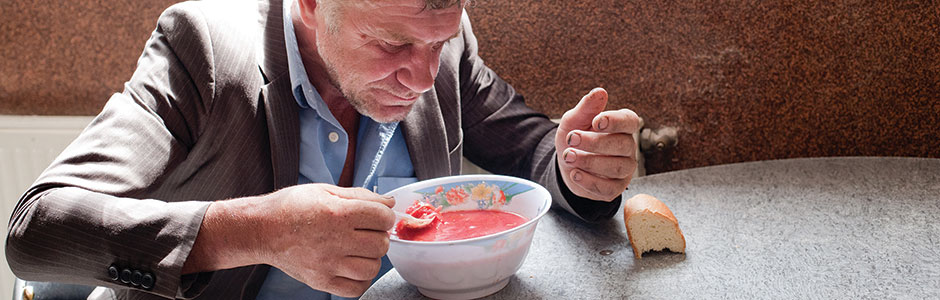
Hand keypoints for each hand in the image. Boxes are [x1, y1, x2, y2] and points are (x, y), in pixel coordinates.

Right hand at [261, 184, 395, 296]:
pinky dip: (360, 278)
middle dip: (378, 235)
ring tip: (357, 249)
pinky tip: (351, 265)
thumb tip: (388, 203)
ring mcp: (327, 264)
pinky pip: (356, 288)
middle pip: (381, 244)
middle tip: (366, 231)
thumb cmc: (291, 207)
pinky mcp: (321, 281)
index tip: (377, 216)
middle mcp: (334, 240)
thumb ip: (361, 196)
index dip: (384, 215)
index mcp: (337, 213)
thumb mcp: (326, 190)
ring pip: (372, 268)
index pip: (382, 217)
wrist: (261, 229)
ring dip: (371, 257)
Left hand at [555, 88, 640, 200]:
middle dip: (595, 143)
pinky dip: (590, 181)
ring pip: (617, 167)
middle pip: (622, 145)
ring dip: (590, 162)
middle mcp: (628, 147)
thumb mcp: (574, 120)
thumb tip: (600, 92)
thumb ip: (586, 107)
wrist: (567, 164)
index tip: (597, 121)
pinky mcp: (615, 188)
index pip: (629, 121)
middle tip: (572, 139)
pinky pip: (609, 188)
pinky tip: (575, 173)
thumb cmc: (574, 137)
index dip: (615, 121)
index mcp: (622, 126)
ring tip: (569, 157)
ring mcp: (624, 169)